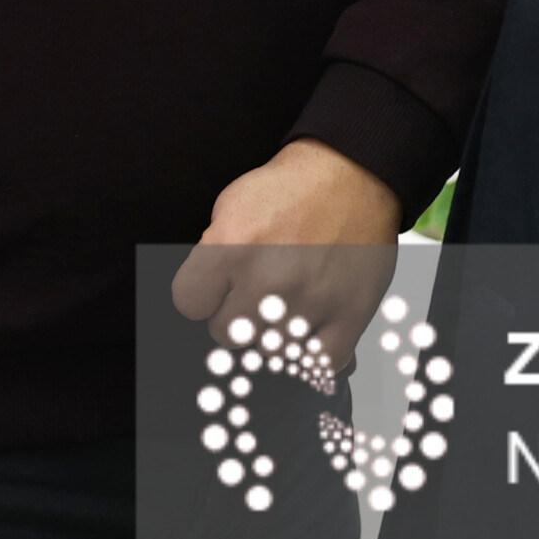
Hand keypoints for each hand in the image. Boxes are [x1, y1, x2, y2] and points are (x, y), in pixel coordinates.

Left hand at [170, 141, 406, 378]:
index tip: (213, 289)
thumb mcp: (230, 205)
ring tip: (283, 305)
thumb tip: (203, 293)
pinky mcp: (349, 314)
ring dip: (272, 332)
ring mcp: (310, 302)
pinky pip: (320, 363)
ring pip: (268, 351)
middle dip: (234, 316)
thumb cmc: (292, 190)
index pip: (188, 303)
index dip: (200, 295)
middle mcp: (268, 280)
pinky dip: (313, 352)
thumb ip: (211, 252)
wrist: (351, 176)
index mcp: (231, 248)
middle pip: (225, 334)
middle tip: (252, 295)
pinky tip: (310, 330)